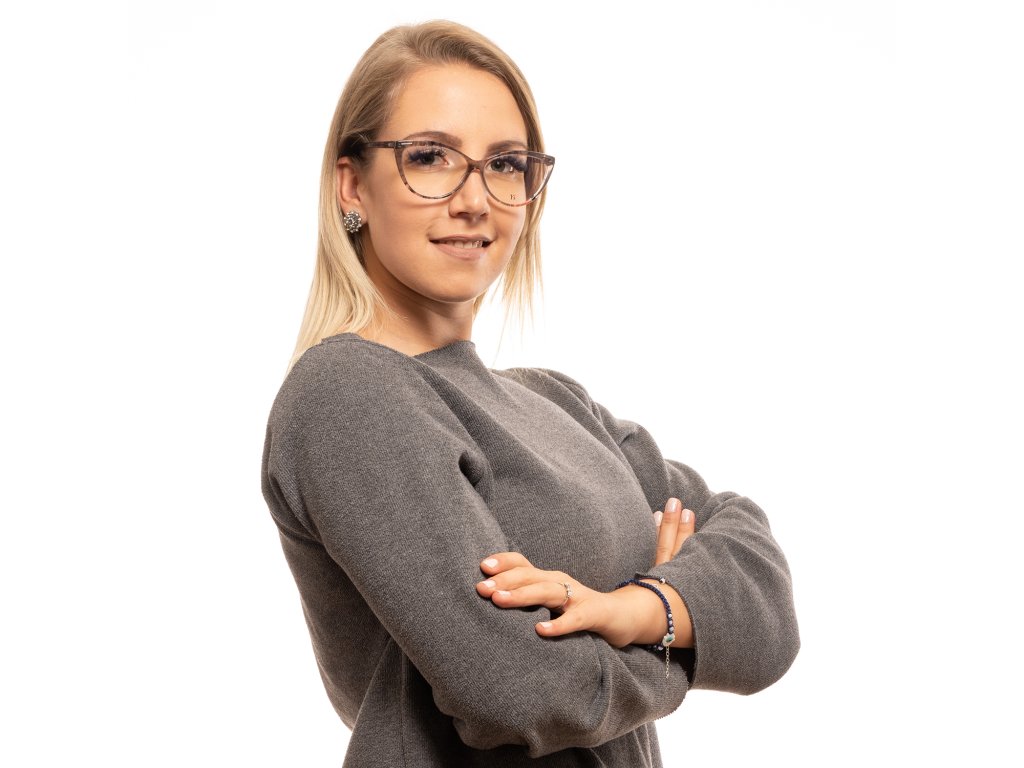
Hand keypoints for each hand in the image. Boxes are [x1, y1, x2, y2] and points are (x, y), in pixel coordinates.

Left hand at [476, 497, 696, 649]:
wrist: (626, 617)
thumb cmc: (580, 610)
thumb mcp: (552, 601)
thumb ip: (528, 596)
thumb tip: (491, 596)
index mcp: (549, 577)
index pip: (523, 563)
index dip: (503, 562)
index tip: (481, 566)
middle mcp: (562, 582)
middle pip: (530, 575)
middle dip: (504, 580)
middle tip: (480, 588)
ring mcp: (579, 596)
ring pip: (548, 592)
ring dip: (522, 595)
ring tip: (499, 601)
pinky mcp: (594, 614)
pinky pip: (575, 619)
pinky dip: (558, 624)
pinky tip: (540, 631)